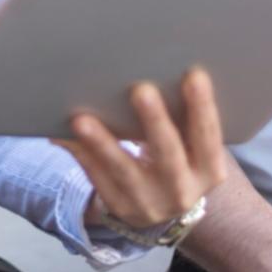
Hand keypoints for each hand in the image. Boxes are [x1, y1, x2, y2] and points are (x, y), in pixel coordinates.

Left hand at [56, 68, 226, 233]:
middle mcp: (183, 191)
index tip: (195, 74)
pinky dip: (80, 153)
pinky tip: (63, 134)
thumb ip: (183, 118)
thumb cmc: (177, 156)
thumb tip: (153, 65)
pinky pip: (96, 177)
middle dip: (155, 121)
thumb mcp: (190, 147)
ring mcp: (150, 203)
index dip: (203, 107)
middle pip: (169, 154)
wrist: (161, 206)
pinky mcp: (119, 206)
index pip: (208, 137)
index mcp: (208, 170)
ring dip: (102, 143)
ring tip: (81, 119)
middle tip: (141, 90)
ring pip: (124, 170)